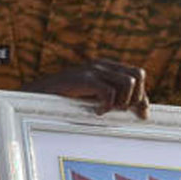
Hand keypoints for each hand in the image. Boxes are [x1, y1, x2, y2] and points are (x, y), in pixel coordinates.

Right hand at [23, 59, 150, 118]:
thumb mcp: (94, 98)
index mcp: (106, 66)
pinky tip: (96, 111)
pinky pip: (109, 91)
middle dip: (135, 97)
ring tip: (107, 110)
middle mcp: (102, 64)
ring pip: (128, 82)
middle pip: (138, 75)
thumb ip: (116, 100)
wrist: (36, 96)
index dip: (142, 96)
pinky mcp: (84, 78)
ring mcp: (93, 69)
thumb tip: (144, 112)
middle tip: (119, 111)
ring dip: (122, 101)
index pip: (138, 74)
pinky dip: (107, 105)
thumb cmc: (65, 100)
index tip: (142, 115)